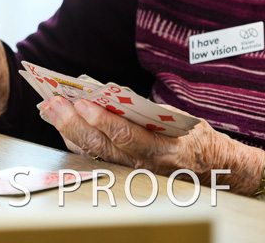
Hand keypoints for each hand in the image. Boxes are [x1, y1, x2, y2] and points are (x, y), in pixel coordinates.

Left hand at [40, 97, 262, 193]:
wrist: (214, 168)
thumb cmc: (193, 135)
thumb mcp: (176, 117)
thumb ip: (144, 108)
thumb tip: (106, 92)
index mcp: (162, 147)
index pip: (125, 135)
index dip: (101, 119)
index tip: (81, 101)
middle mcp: (144, 164)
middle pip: (101, 145)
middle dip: (74, 122)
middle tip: (53, 102)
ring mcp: (132, 172)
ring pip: (94, 153)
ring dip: (69, 130)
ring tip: (51, 109)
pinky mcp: (125, 173)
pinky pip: (95, 158)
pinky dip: (76, 141)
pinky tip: (63, 125)